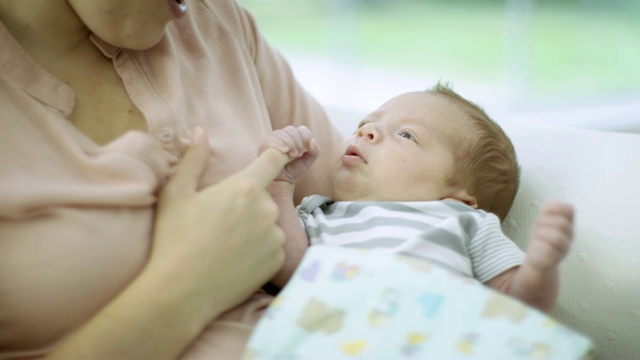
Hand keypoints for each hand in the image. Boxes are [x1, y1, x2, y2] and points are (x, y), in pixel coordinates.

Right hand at [148, 127, 290, 314]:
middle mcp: (267, 209)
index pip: (274, 159)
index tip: (285, 151)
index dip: (280, 152)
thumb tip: (199, 132)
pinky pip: (272, 247)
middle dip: (247, 203)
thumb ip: (194, 159)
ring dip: (254, 228)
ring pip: (268, 223)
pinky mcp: (278, 260)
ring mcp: (275, 236)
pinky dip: (258, 251)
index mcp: (245, 187)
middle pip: (264, 197)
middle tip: (219, 222)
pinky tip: (235, 260)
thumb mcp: (177, 193)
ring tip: (224, 245)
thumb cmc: (174, 239)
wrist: (181, 292)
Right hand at [258, 125, 318, 183]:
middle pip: (292, 129)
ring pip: (282, 133)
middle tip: (297, 154)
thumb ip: (315, 152)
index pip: (302, 130)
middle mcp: (283, 135)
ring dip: (289, 144)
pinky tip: (284, 151)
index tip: (304, 150)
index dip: (305, 138)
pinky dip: (279, 144)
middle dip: (297, 142)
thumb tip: (312, 141)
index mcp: (295, 137)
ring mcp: (273, 139)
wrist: (281, 182)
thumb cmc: (293, 171)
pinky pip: (271, 139)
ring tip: (291, 156)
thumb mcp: (307, 162)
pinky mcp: (264, 145)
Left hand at [525, 200, 574, 270]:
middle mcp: (569, 236)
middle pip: (561, 223)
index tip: (545, 213)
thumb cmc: (542, 237)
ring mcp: (564, 249)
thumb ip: (548, 210)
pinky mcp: (555, 260)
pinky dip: (538, 247)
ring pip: (557, 237)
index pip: (569, 209)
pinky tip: (536, 248)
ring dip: (541, 234)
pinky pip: (548, 251)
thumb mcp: (543, 220)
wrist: (539, 260)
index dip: (556, 207)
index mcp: (567, 223)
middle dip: (544, 222)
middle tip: (537, 227)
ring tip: (537, 238)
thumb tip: (551, 201)